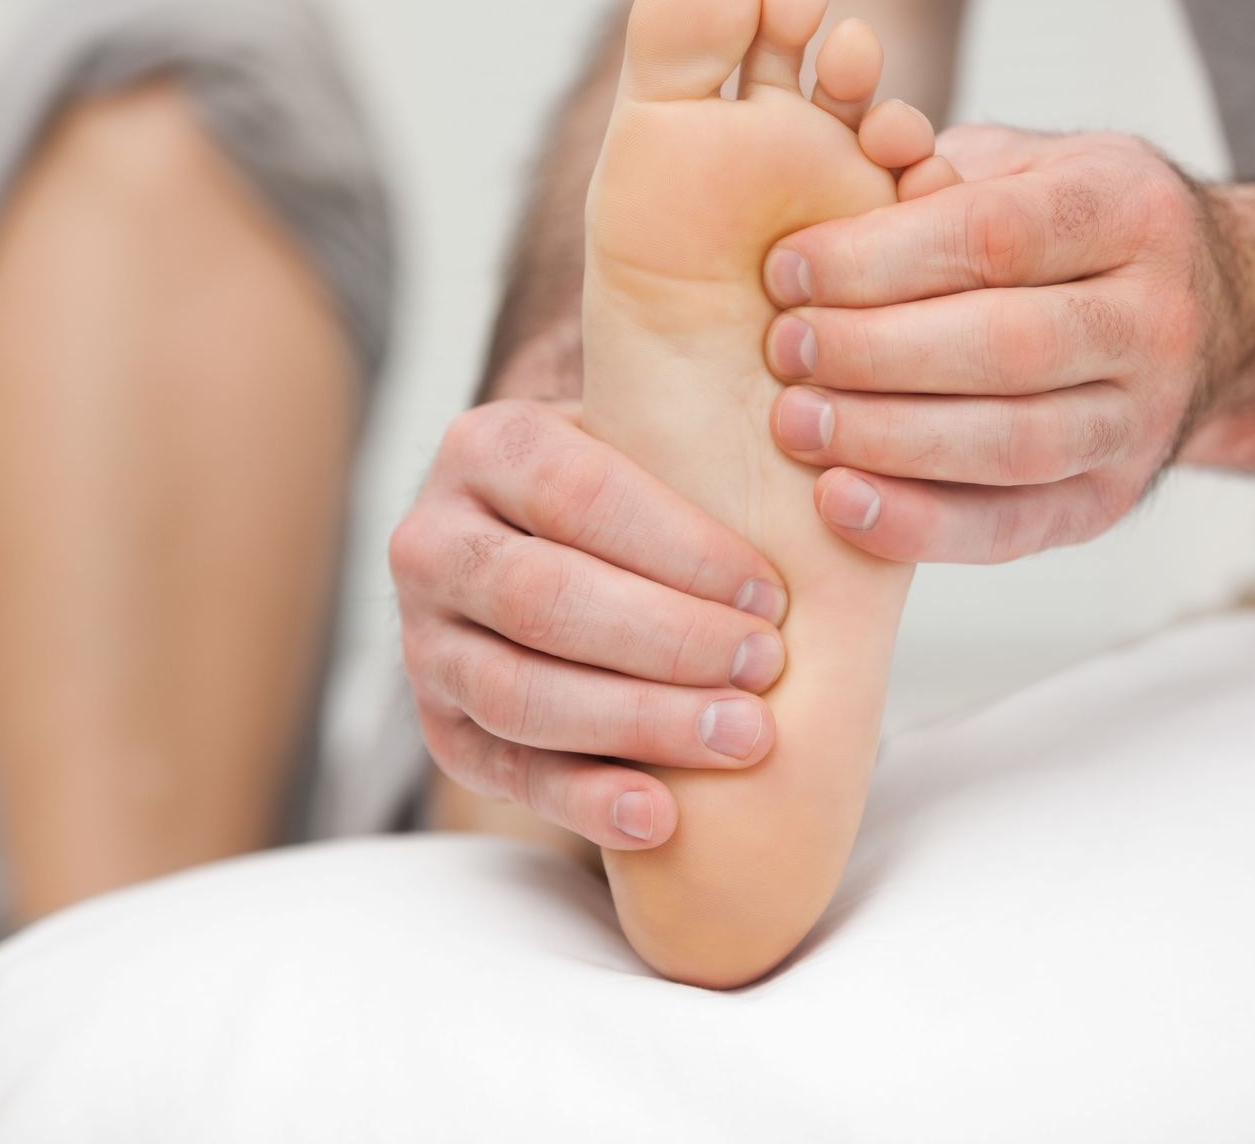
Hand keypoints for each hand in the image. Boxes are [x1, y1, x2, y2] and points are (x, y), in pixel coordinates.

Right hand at [390, 399, 787, 849]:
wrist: (536, 543)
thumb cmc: (623, 497)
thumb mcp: (639, 440)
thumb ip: (692, 445)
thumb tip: (828, 472)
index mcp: (483, 448)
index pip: (574, 493)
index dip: (678, 547)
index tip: (770, 591)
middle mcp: (433, 542)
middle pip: (541, 597)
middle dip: (666, 639)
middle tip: (765, 665)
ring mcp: (425, 642)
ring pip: (516, 693)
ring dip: (638, 722)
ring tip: (740, 739)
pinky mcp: (441, 726)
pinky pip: (504, 772)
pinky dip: (583, 800)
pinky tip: (660, 815)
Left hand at [759, 125, 1234, 562]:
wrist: (1193, 310)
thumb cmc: (1054, 227)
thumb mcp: (1013, 165)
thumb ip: (932, 174)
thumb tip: (830, 174)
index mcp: (1127, 210)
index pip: (995, 236)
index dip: (878, 257)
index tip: (786, 269)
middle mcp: (1153, 319)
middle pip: (1008, 345)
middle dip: (877, 352)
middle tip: (783, 349)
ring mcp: (1142, 420)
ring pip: (1014, 444)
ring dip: (891, 441)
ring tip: (797, 424)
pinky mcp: (1109, 501)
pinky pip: (1012, 526)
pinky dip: (919, 525)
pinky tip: (837, 501)